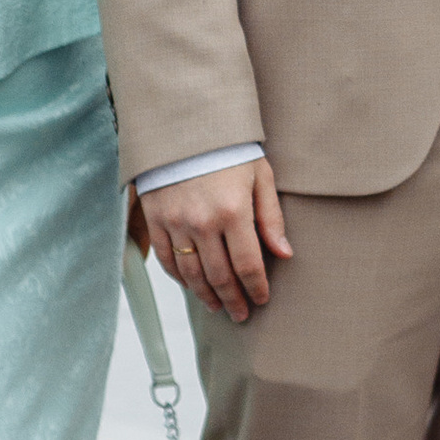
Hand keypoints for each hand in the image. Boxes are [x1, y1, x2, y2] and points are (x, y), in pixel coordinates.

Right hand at [139, 163, 292, 320]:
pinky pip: (166, 259)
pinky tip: (191, 286)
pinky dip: (179, 277)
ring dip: (206, 295)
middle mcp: (203, 222)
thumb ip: (271, 217)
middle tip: (241, 315)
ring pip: (192, 273)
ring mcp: (175, 222)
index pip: (248, 265)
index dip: (256, 288)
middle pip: (220, 276)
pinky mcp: (155, 218)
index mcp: (233, 212)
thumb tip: (284, 254)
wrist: (182, 124)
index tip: (261, 300)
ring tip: (218, 307)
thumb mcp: (260, 176)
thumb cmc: (229, 149)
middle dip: (233, 300)